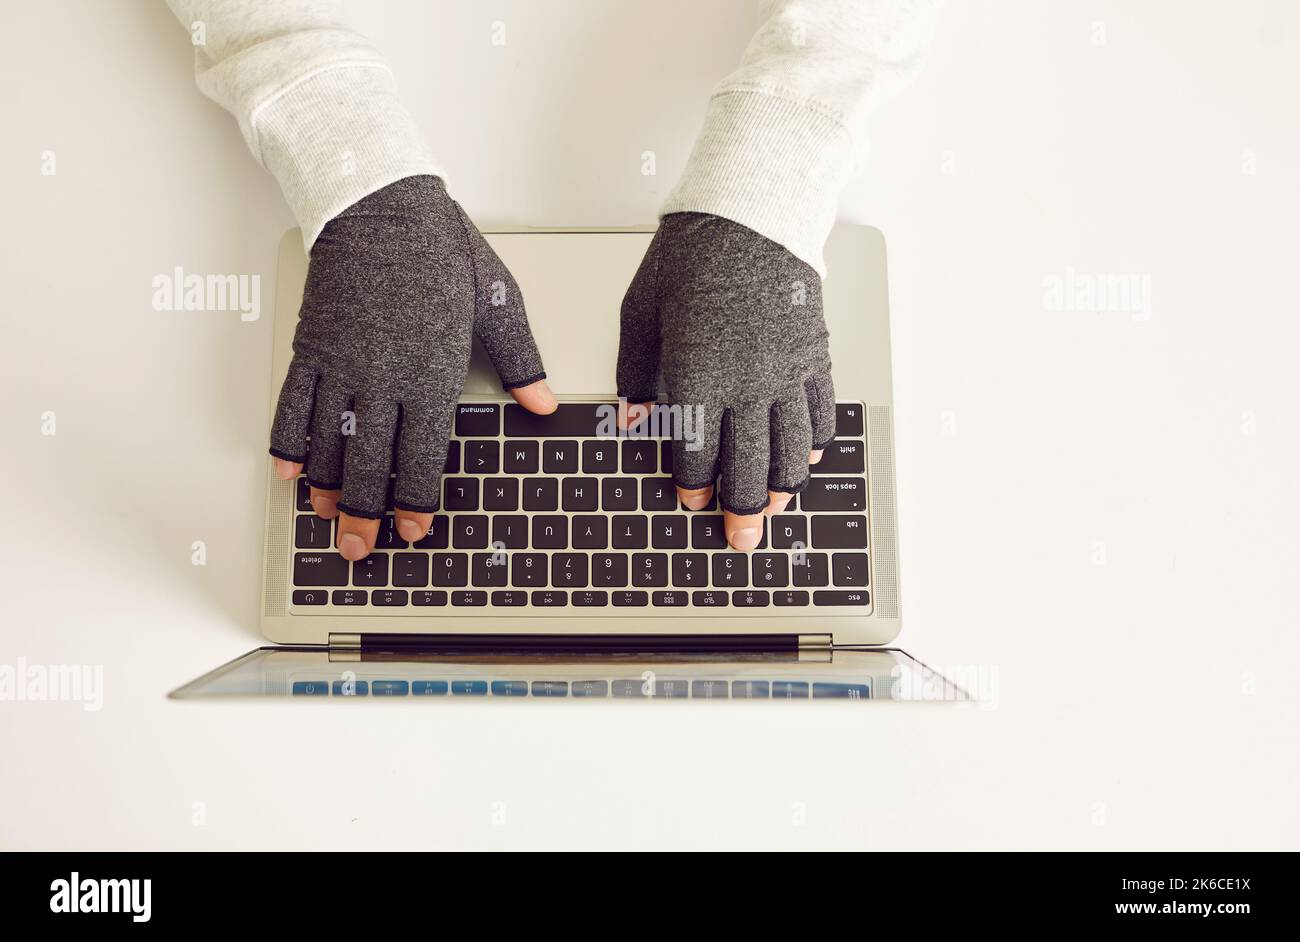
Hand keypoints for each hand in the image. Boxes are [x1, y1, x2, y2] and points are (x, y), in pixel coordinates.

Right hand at [268, 175, 555, 559]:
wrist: (380, 203)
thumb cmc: (442, 250)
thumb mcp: (497, 304)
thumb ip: (519, 361)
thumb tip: (542, 403)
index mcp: (431, 376)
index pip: (422, 457)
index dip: (416, 501)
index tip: (414, 530)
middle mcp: (383, 379)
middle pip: (370, 463)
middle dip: (365, 513)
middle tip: (361, 548)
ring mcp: (343, 365)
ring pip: (328, 443)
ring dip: (326, 487)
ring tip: (327, 518)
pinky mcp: (313, 347)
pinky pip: (292, 405)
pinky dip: (287, 442)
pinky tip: (288, 471)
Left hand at [616, 212, 834, 549]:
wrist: (747, 212)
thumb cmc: (689, 258)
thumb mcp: (642, 314)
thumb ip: (638, 375)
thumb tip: (635, 421)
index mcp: (699, 377)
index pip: (697, 452)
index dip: (694, 485)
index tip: (692, 501)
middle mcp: (748, 383)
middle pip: (749, 465)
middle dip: (741, 509)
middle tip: (739, 538)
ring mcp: (786, 372)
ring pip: (790, 450)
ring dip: (781, 487)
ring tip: (774, 509)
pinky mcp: (813, 355)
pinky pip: (820, 412)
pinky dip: (815, 443)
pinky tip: (806, 459)